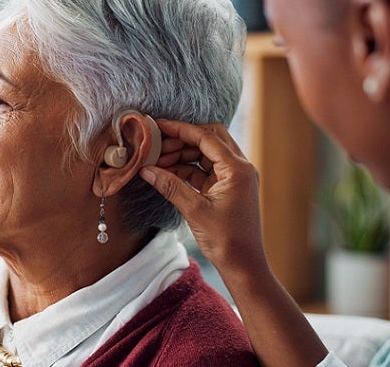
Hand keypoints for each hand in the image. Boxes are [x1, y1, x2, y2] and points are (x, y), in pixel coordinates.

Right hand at [139, 119, 265, 270]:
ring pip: (205, 155)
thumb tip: (146, 169)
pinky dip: (186, 170)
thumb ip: (170, 186)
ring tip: (157, 162)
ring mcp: (234, 178)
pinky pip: (205, 171)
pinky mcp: (227, 189)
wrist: (243, 265)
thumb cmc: (226, 240)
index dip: (180, 129)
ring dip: (182, 155)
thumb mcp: (194, 210)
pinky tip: (166, 174)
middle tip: (156, 146)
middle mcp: (239, 168)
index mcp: (237, 168)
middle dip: (181, 140)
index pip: (206, 137)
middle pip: (209, 139)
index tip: (158, 125)